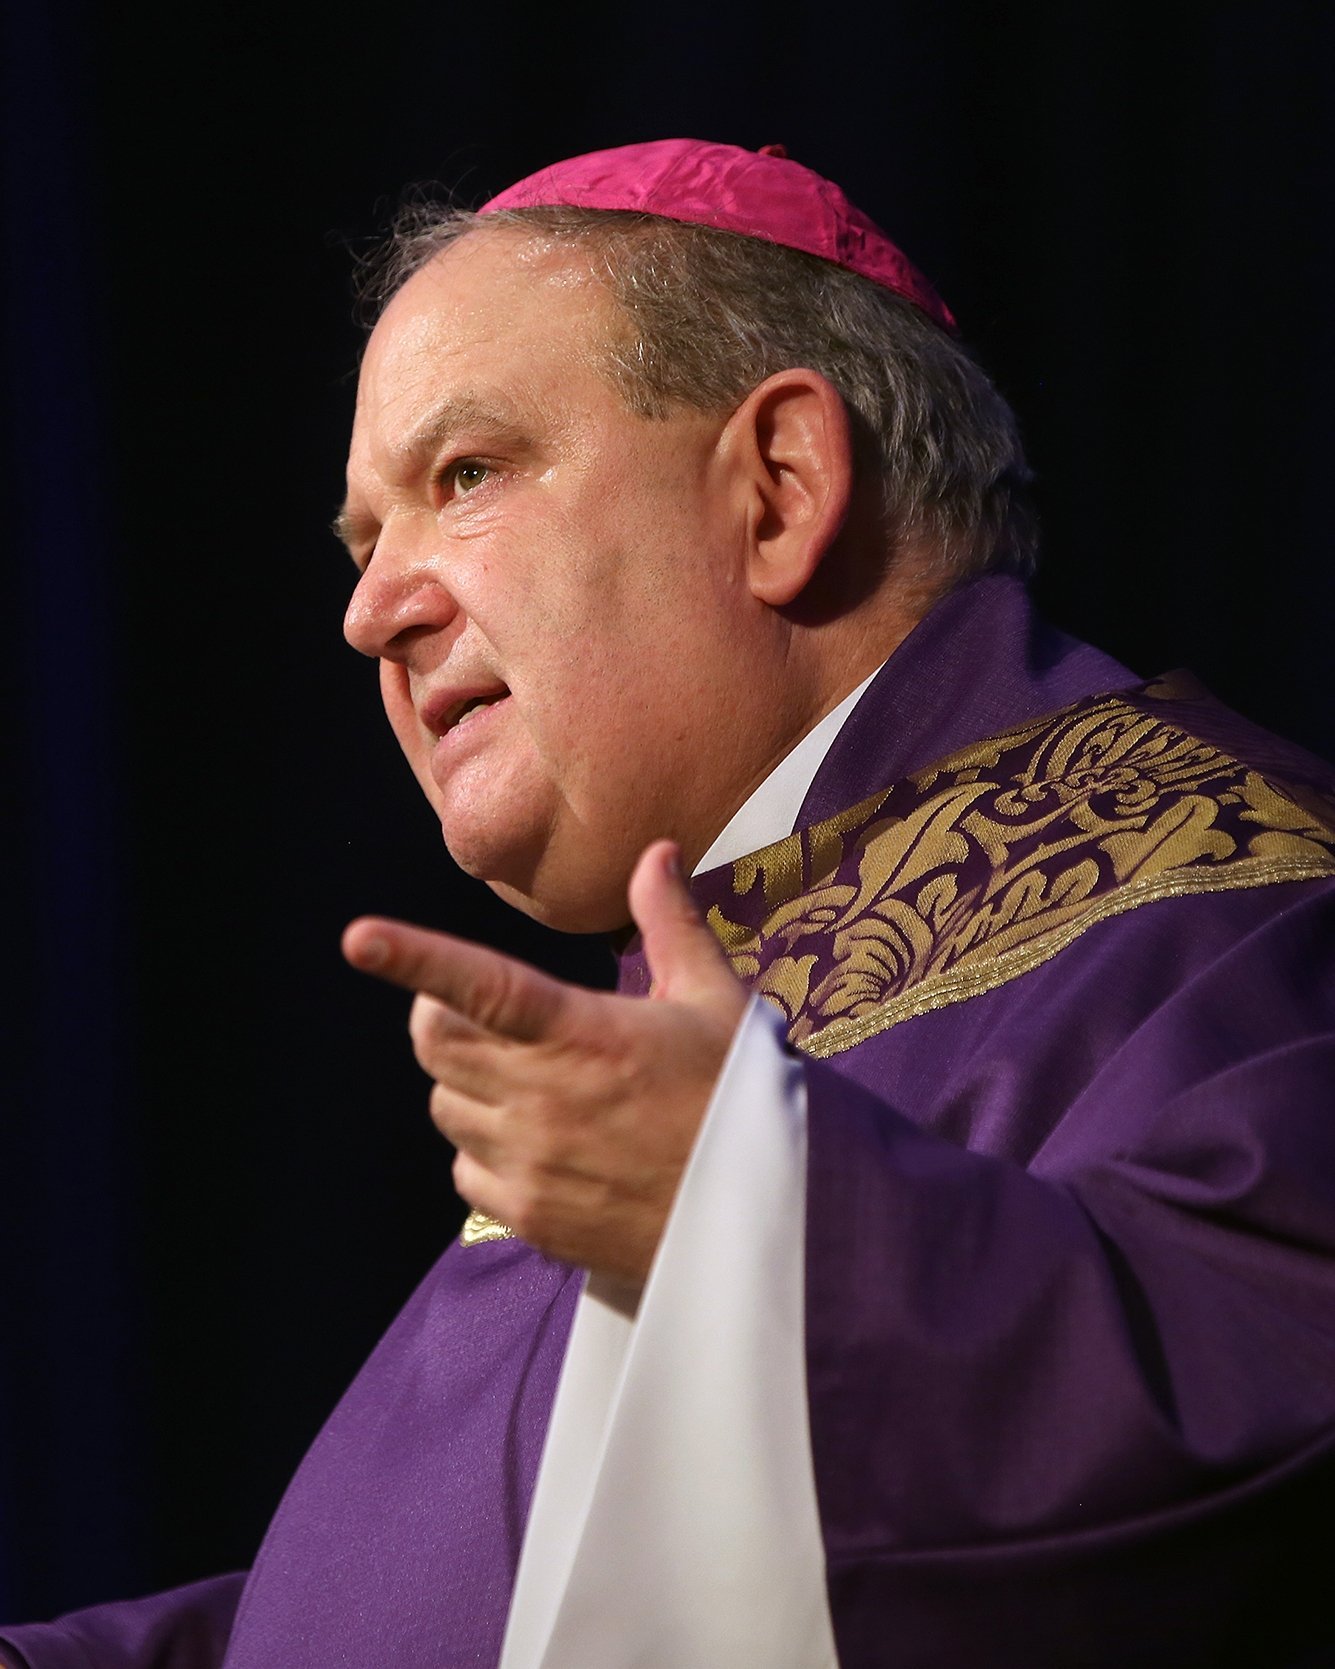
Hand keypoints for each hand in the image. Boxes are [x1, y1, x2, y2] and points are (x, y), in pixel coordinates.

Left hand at [342, 840, 748, 1284]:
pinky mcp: (530, 1217)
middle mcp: (544, 1099)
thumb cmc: (740, 1098)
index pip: (483, 987)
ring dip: (467, 1082)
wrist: (766, 1219)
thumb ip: (671, 922)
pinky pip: (465, 1169)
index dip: (415, 959)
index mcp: (584, 1034)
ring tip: (527, 1078)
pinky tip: (537, 1141)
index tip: (358, 937)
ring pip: (445, 1103)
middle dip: (442, 1013)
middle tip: (481, 1009)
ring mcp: (531, 1164)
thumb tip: (654, 853)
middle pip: (435, 1042)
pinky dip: (484, 1148)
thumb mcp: (716, 1000)